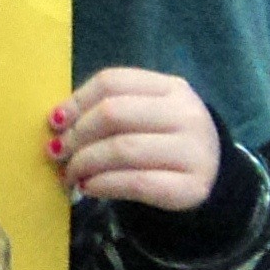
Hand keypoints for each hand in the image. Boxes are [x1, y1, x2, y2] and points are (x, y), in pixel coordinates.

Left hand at [50, 66, 222, 212]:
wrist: (215, 180)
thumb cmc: (166, 142)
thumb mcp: (147, 115)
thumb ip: (110, 109)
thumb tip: (57, 121)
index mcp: (171, 88)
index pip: (112, 82)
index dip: (76, 100)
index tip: (54, 121)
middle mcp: (186, 115)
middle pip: (114, 114)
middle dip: (77, 134)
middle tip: (57, 152)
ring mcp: (193, 152)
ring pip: (122, 149)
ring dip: (85, 163)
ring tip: (69, 174)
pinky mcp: (191, 188)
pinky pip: (136, 183)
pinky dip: (103, 185)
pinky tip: (89, 188)